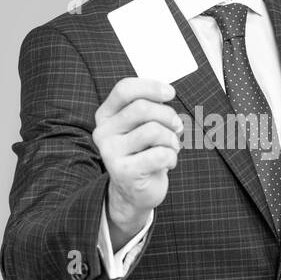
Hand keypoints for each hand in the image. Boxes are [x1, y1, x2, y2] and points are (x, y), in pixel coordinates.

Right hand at [93, 77, 182, 239]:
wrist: (134, 193)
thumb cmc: (143, 153)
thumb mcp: (143, 126)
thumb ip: (150, 107)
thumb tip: (166, 92)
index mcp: (106, 116)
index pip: (124, 89)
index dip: (150, 87)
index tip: (170, 93)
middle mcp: (103, 132)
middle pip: (142, 108)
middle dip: (168, 115)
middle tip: (177, 126)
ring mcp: (111, 153)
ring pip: (153, 130)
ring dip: (172, 138)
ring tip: (172, 147)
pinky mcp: (124, 171)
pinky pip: (160, 154)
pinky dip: (172, 157)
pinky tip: (168, 163)